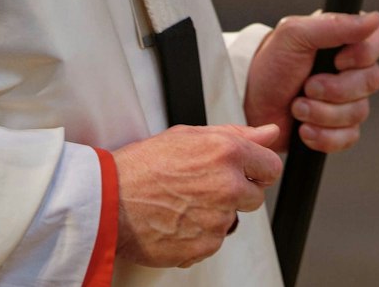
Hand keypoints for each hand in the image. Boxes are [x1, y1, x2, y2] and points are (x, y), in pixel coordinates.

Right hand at [112, 124, 281, 267]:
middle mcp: (227, 186)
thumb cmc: (139, 167)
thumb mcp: (186, 136)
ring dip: (214, 214)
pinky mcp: (206, 245)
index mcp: (225, 152)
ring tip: (181, 202)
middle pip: (256, 197)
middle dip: (236, 192)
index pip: (271, 166)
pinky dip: (199, 235)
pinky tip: (176, 219)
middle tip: (201, 187)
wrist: (108, 202)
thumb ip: (234, 134)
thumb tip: (268, 133)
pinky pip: (214, 241)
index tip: (244, 172)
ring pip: (232, 220)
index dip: (256, 169)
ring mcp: (218, 219)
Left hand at [244, 11, 378, 153]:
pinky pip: (349, 137)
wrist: (247, 102)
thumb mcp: (294, 35)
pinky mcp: (338, 128)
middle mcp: (351, 69)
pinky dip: (323, 136)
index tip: (339, 60)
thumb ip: (335, 25)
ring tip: (297, 107)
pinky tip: (304, 128)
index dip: (365, 53)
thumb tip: (373, 19)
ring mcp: (347, 100)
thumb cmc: (269, 64)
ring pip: (360, 112)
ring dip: (323, 113)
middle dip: (335, 89)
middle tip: (307, 86)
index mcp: (344, 40)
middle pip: (373, 80)